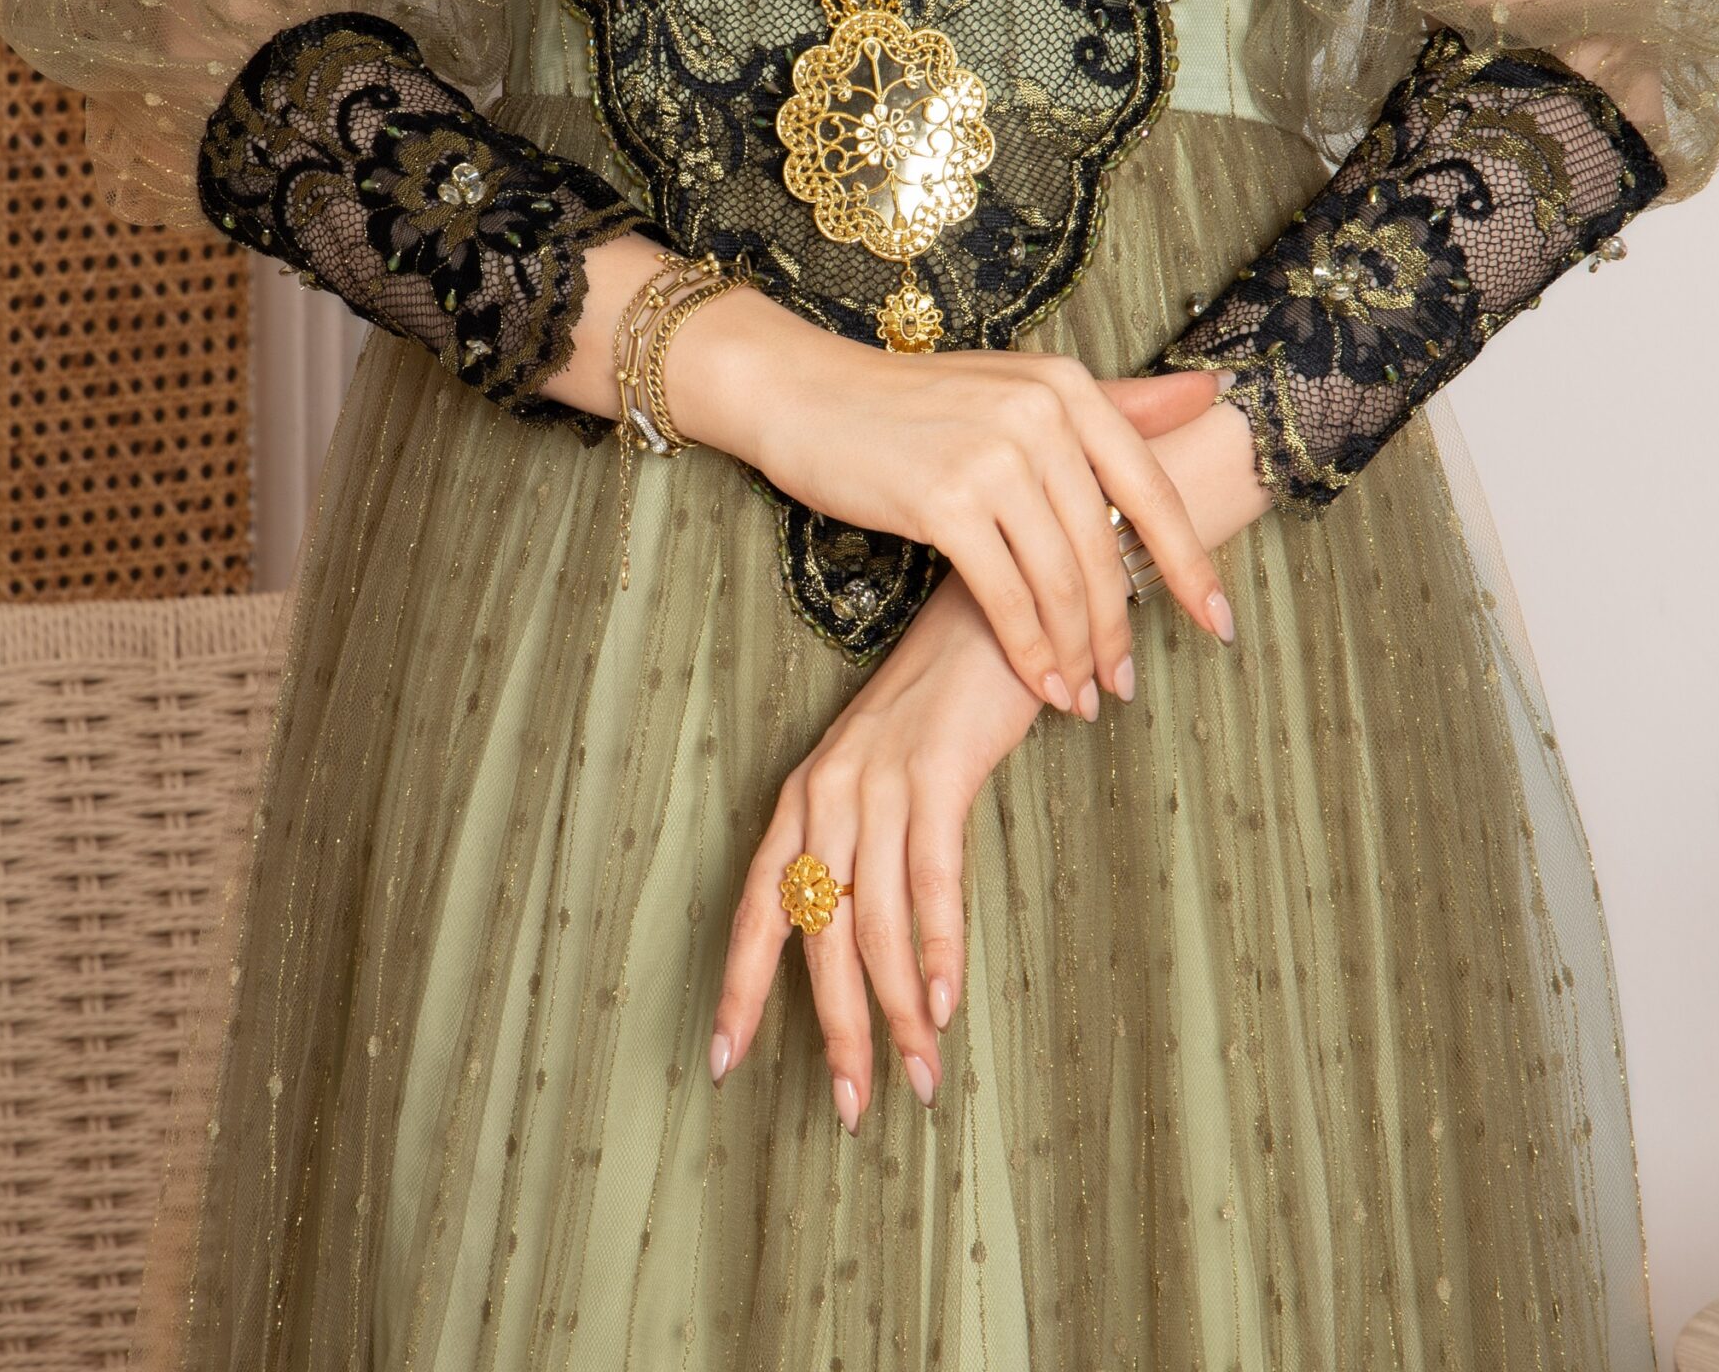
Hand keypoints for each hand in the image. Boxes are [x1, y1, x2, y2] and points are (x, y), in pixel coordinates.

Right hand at [675, 288, 1230, 718]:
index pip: (1150, 487)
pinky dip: (1031, 651)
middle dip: (1121, 628)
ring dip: (1078, 652)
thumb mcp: (1017, 385)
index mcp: (1067, 385)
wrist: (807, 394)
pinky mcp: (945, 501)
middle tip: (1126, 684)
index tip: (1219, 622)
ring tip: (1084, 698)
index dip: (1191, 562)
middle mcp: (1041, 413)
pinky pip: (1007, 596)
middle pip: (1104, 546)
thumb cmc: (914, 401)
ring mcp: (994, 455)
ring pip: (1061, 580)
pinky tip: (1042, 686)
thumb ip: (1115, 398)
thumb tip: (1214, 392)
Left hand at [708, 562, 1041, 1131]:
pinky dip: (936, 945)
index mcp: (804, 795)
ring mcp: (876, 778)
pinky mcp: (935, 769)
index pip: (760, 906)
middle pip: (816, 931)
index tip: (723, 1061)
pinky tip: (943, 1001)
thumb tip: (871, 944)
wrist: (995, 612)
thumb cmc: (946, 702)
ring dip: (896, 1010)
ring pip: (872, 919)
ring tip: (918, 1076)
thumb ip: (867, 842)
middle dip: (833, 1027)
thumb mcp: (885, 771)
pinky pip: (929, 876)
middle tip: (849, 1106)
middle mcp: (826, 790)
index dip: (741, 985)